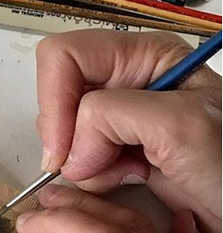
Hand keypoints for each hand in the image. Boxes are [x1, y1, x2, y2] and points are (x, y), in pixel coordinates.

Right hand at [35, 30, 221, 232]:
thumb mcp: (179, 125)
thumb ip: (111, 116)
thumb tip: (68, 148)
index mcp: (143, 55)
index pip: (64, 57)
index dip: (54, 101)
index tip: (62, 149)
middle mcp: (126, 81)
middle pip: (58, 96)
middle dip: (70, 136)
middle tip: (101, 162)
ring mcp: (119, 118)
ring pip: (63, 132)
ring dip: (86, 161)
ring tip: (128, 170)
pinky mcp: (115, 149)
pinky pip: (77, 160)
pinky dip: (93, 176)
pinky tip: (130, 177)